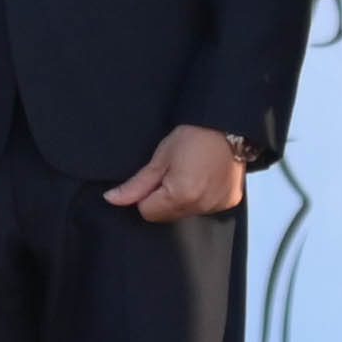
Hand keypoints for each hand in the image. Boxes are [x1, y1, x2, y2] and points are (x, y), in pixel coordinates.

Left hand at [111, 122, 251, 220]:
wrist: (228, 125)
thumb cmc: (194, 136)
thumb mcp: (160, 158)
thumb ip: (136, 184)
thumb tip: (112, 199)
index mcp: (180, 195)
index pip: (147, 212)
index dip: (146, 194)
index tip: (155, 176)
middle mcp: (200, 206)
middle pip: (166, 216)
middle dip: (163, 198)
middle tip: (173, 172)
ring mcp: (216, 206)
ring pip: (185, 213)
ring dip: (182, 199)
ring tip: (190, 172)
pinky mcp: (229, 202)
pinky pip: (204, 208)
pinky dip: (200, 197)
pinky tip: (204, 177)